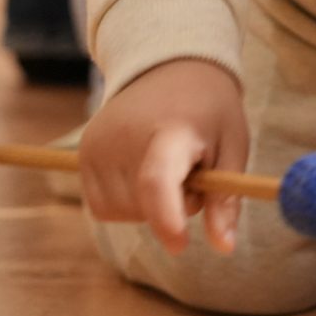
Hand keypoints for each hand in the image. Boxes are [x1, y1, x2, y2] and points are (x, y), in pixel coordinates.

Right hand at [78, 58, 249, 254]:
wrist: (172, 66)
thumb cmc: (210, 109)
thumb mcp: (233, 147)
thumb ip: (225, 198)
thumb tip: (224, 248)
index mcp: (169, 131)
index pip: (156, 182)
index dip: (167, 220)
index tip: (182, 245)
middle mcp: (123, 138)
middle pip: (141, 206)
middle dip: (172, 207)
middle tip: (193, 172)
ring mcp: (96, 145)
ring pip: (119, 213)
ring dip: (147, 207)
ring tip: (168, 165)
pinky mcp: (83, 153)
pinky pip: (102, 206)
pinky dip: (127, 203)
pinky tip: (144, 172)